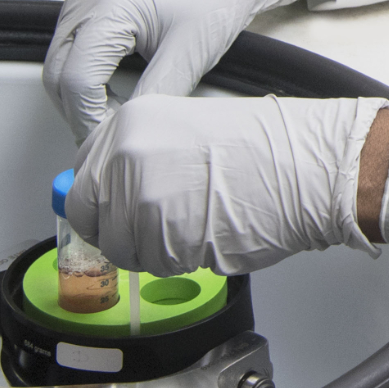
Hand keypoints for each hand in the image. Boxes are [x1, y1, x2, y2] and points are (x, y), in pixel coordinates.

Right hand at [43, 0, 331, 138]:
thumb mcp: (186, 56)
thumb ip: (150, 99)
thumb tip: (124, 135)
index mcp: (108, 3)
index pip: (77, 79)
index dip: (90, 118)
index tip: (108, 142)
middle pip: (58, 72)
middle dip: (80, 110)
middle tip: (109, 136)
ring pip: (59, 62)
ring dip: (79, 95)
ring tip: (114, 116)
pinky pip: (72, 47)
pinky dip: (85, 75)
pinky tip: (111, 92)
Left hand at [67, 94, 388, 274]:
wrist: (307, 167)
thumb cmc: (269, 149)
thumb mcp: (188, 131)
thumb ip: (142, 157)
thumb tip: (116, 192)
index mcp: (131, 122)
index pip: (82, 173)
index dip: (102, 200)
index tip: (113, 210)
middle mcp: (125, 155)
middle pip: (90, 215)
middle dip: (118, 230)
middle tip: (153, 230)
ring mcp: (139, 195)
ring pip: (121, 248)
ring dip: (152, 250)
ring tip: (193, 228)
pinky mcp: (159, 234)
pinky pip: (152, 265)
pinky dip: (176, 262)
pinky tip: (207, 237)